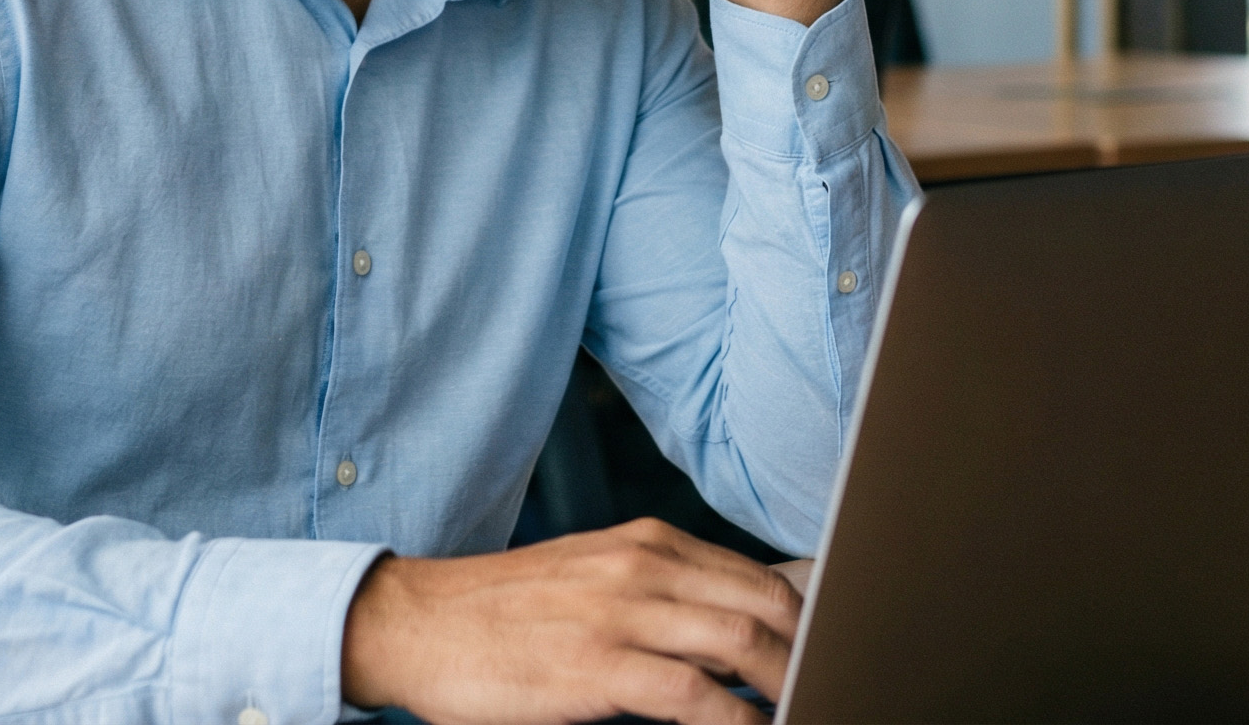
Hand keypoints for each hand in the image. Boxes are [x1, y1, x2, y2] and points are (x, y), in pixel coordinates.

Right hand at [339, 517, 802, 724]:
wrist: (418, 621)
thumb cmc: (504, 611)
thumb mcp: (591, 579)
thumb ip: (659, 595)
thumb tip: (730, 641)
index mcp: (646, 542)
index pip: (757, 576)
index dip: (804, 622)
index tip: (827, 656)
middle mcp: (642, 565)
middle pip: (764, 605)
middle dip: (808, 654)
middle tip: (829, 688)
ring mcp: (621, 613)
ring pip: (740, 642)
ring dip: (786, 684)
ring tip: (805, 710)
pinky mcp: (597, 666)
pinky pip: (694, 697)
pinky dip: (737, 722)